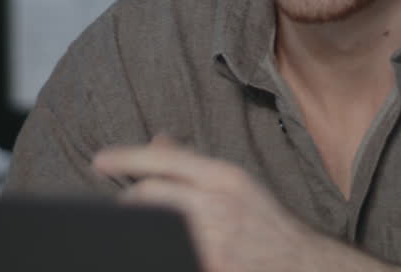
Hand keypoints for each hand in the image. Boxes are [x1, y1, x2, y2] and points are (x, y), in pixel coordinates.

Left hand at [92, 135, 315, 271]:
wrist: (301, 264)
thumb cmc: (265, 223)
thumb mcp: (235, 183)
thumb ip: (194, 163)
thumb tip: (157, 141)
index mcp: (224, 177)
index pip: (163, 160)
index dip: (125, 158)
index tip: (99, 161)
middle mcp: (218, 204)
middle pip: (150, 194)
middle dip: (129, 200)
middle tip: (122, 207)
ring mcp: (215, 239)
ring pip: (153, 226)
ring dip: (140, 227)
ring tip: (138, 230)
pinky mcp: (213, 265)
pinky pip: (168, 252)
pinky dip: (155, 248)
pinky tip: (153, 248)